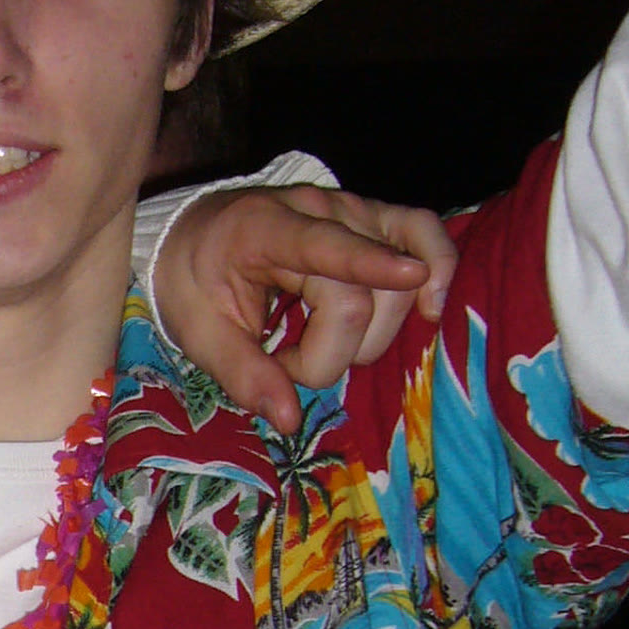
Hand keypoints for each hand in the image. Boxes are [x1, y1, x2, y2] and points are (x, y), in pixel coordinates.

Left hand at [155, 185, 457, 432]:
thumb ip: (243, 373)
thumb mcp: (199, 332)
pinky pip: (423, 231)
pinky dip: (438, 266)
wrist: (190, 235)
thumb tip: (289, 419)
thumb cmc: (193, 282)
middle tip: (284, 359)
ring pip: (398, 284)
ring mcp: (351, 208)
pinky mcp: (373, 216)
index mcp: (262, 230)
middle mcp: (316, 210)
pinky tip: (426, 307)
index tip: (411, 277)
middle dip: (330, 354)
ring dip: (369, 335)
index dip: (369, 264)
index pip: (324, 246)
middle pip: (358, 298)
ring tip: (318, 339)